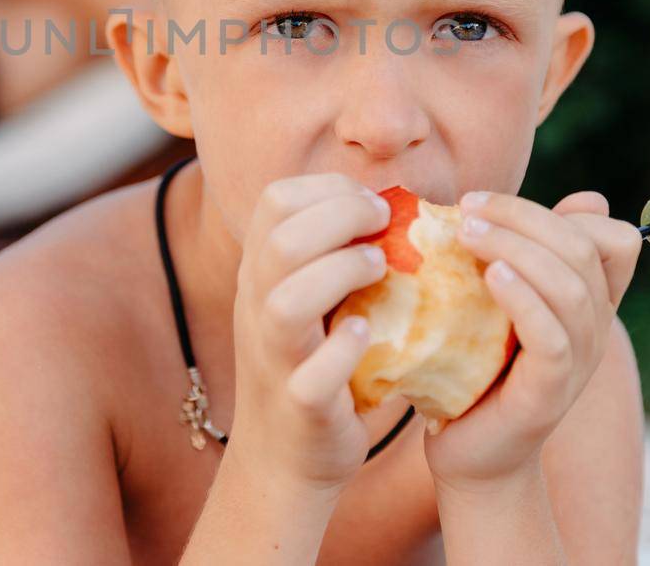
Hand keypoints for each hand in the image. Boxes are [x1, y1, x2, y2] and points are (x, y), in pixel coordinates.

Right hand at [226, 174, 394, 493]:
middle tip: (387, 224)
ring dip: (339, 272)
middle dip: (342, 216)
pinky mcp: (300, 406)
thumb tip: (393, 205)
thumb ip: (329, 254)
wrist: (281, 459)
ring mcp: (274, 359)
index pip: (275, 201)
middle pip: (280, 241)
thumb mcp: (305, 301)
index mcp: (259, 274)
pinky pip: (311, 376)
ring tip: (381, 268)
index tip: (374, 203)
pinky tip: (369, 333)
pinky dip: (343, 349)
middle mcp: (256, 309)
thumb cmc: (309, 364)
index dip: (329, 189)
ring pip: (285, 303)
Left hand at [422, 191, 640, 492]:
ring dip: (517, 247)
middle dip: (524, 216)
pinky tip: (490, 276)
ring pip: (571, 286)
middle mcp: (594, 326)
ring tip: (467, 233)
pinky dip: (523, 298)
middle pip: (584, 248)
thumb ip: (520, 252)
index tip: (489, 205)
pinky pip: (552, 337)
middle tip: (466, 208)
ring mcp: (578, 360)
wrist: (470, 451)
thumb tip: (564, 200)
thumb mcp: (498, 300)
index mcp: (589, 299)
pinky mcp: (550, 392)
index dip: (565, 212)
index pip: (615, 239)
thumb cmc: (478, 364)